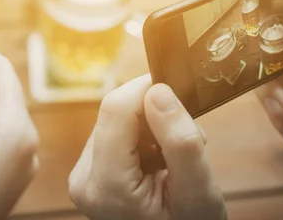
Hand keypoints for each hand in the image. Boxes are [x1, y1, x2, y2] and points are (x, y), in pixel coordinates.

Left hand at [69, 76, 225, 219]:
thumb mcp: (198, 194)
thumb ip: (180, 142)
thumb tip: (157, 90)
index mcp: (106, 186)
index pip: (116, 109)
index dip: (147, 89)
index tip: (181, 93)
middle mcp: (84, 178)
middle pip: (116, 113)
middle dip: (155, 115)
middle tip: (188, 140)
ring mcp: (83, 175)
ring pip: (117, 121)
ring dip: (151, 128)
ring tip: (174, 160)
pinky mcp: (90, 171)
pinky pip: (116, 135)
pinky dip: (143, 139)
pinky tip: (159, 163)